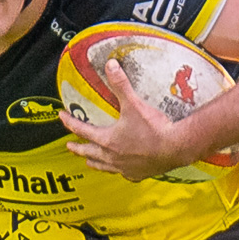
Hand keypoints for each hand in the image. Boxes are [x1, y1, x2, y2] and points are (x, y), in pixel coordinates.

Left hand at [59, 59, 187, 181]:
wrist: (176, 147)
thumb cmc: (154, 128)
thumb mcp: (134, 104)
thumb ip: (120, 85)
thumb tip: (110, 65)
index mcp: (107, 140)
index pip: (82, 130)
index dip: (70, 122)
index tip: (61, 117)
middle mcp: (112, 156)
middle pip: (88, 152)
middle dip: (78, 148)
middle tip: (69, 146)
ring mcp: (124, 167)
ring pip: (103, 166)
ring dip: (94, 162)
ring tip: (88, 161)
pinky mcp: (137, 174)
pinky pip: (123, 174)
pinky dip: (118, 170)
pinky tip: (121, 169)